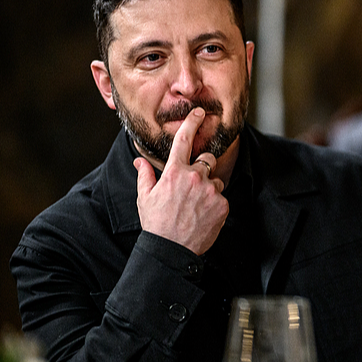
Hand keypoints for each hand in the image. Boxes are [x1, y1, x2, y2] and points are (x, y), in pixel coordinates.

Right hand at [134, 107, 228, 254]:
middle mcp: (194, 177)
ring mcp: (210, 191)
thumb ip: (145, 175)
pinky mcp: (222, 205)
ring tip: (195, 206)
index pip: (184, 140)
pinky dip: (215, 205)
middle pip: (207, 160)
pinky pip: (222, 198)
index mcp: (174, 172)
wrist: (171, 249)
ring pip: (216, 180)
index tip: (200, 112)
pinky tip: (203, 216)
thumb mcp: (144, 197)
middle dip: (202, 168)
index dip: (193, 123)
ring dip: (209, 188)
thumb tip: (139, 160)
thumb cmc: (156, 223)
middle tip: (192, 186)